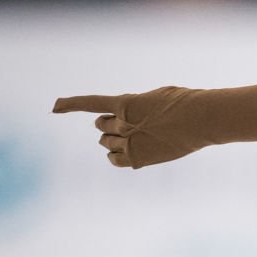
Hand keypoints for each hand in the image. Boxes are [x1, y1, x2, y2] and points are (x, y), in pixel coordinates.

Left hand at [51, 86, 208, 167]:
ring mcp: (130, 143)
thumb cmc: (185, 103)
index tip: (54, 106)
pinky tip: (119, 153)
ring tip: (130, 138)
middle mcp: (123, 124)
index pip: (91, 103)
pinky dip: (113, 157)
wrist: (201, 120)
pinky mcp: (139, 158)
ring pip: (106, 143)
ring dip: (111, 140)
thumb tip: (130, 121)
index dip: (70, 104)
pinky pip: (115, 160)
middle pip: (101, 125)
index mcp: (126, 104)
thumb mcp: (155, 97)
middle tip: (121, 125)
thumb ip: (136, 106)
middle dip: (106, 125)